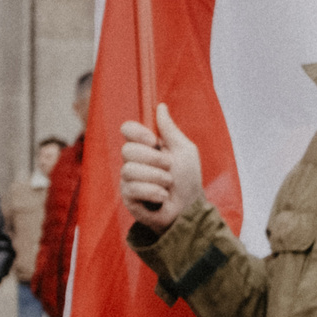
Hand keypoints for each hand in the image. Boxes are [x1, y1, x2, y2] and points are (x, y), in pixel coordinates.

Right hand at [119, 105, 203, 227]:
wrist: (189, 209)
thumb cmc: (188, 180)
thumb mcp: (184, 151)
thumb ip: (170, 130)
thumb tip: (160, 106)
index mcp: (147, 147)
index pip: (127, 129)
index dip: (136, 132)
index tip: (152, 139)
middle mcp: (134, 161)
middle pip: (127, 150)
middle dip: (154, 160)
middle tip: (169, 168)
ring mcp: (128, 179)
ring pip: (129, 170)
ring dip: (157, 178)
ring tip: (168, 185)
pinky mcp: (127, 196)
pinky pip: (132, 188)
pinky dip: (154, 192)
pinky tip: (162, 198)